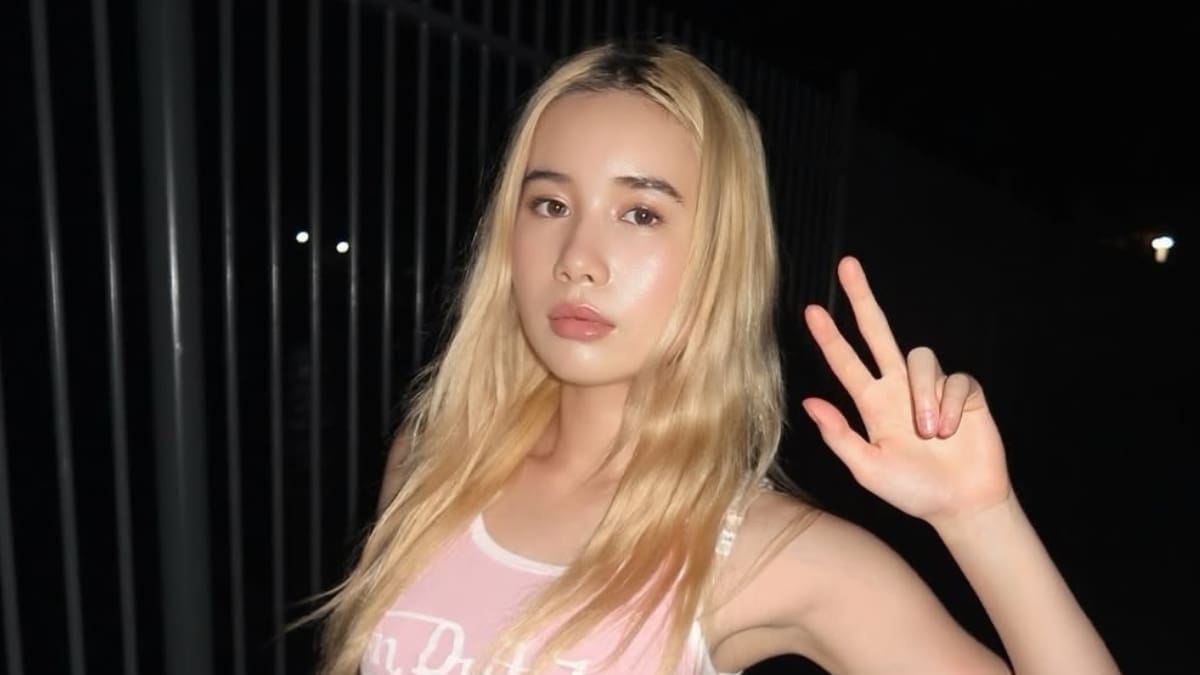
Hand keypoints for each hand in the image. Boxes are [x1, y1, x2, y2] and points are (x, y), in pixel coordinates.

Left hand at [801, 256, 1011, 525]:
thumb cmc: (912, 490)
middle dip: (863, 299)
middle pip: (879, 333)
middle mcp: (899, 388)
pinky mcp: (965, 392)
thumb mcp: (867, 468)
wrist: (961, 506)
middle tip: (847, 266)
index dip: (830, 338)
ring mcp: (932, 388)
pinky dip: (951, 407)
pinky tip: (952, 431)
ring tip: (929, 434)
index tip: (810, 311)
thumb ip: (839, 436)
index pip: (846, 363)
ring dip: (924, 396)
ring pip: (921, 358)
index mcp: (872, 404)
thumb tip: (809, 402)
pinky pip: (955, 381)